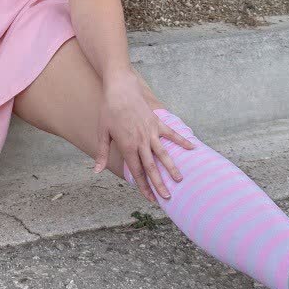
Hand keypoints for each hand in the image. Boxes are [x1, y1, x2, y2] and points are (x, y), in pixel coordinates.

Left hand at [92, 70, 196, 204]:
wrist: (120, 89)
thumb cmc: (109, 111)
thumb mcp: (102, 133)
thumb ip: (101, 154)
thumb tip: (95, 171)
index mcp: (127, 146)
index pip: (137, 172)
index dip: (144, 187)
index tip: (151, 199)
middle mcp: (141, 142)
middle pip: (152, 168)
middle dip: (159, 184)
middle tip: (167, 198)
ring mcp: (151, 132)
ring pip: (164, 154)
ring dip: (172, 168)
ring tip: (180, 180)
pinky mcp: (157, 123)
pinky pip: (171, 134)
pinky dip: (182, 141)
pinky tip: (193, 148)